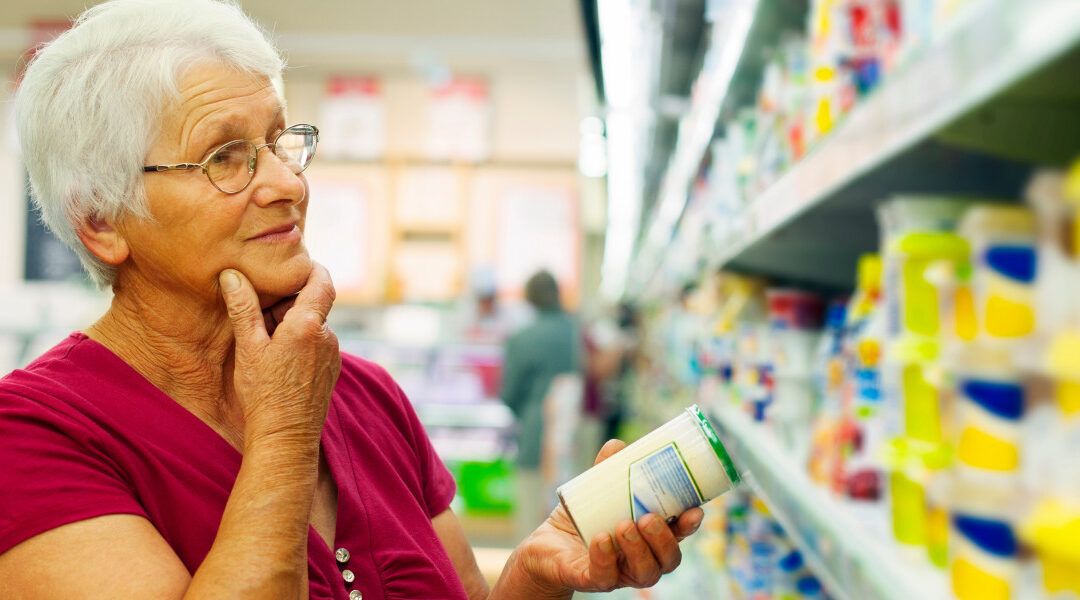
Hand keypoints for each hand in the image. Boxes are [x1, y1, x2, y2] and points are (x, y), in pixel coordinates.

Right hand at [219, 263, 340, 447]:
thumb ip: (243, 308)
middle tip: (261, 305)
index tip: (294, 264)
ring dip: (293, 322)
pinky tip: (277, 356)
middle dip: (290, 301)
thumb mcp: (248, 348)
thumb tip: (232, 275)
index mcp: (309, 325)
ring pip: (315, 325)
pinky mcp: (331, 371)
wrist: (285, 438)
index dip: (311, 268)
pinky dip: (301, 340)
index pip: (322, 281)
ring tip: (264, 335)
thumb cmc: (264, 394)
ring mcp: (332, 355)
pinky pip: (318, 345)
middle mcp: (327, 337)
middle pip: (314, 304)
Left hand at [513, 440, 704, 595]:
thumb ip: (606, 471)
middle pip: (668, 560)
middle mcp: (639, 561)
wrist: (544, 547)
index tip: (695, 509)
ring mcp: (618, 574)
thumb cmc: (580, 521)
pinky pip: (604, 577)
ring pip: (644, 574)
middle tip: (648, 518)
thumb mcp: (594, 493)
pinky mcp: (591, 580)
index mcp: (648, 540)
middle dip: (664, 540)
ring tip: (625, 526)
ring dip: (639, 549)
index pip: (678, 537)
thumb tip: (618, 445)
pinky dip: (605, 558)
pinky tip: (601, 540)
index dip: (689, 526)